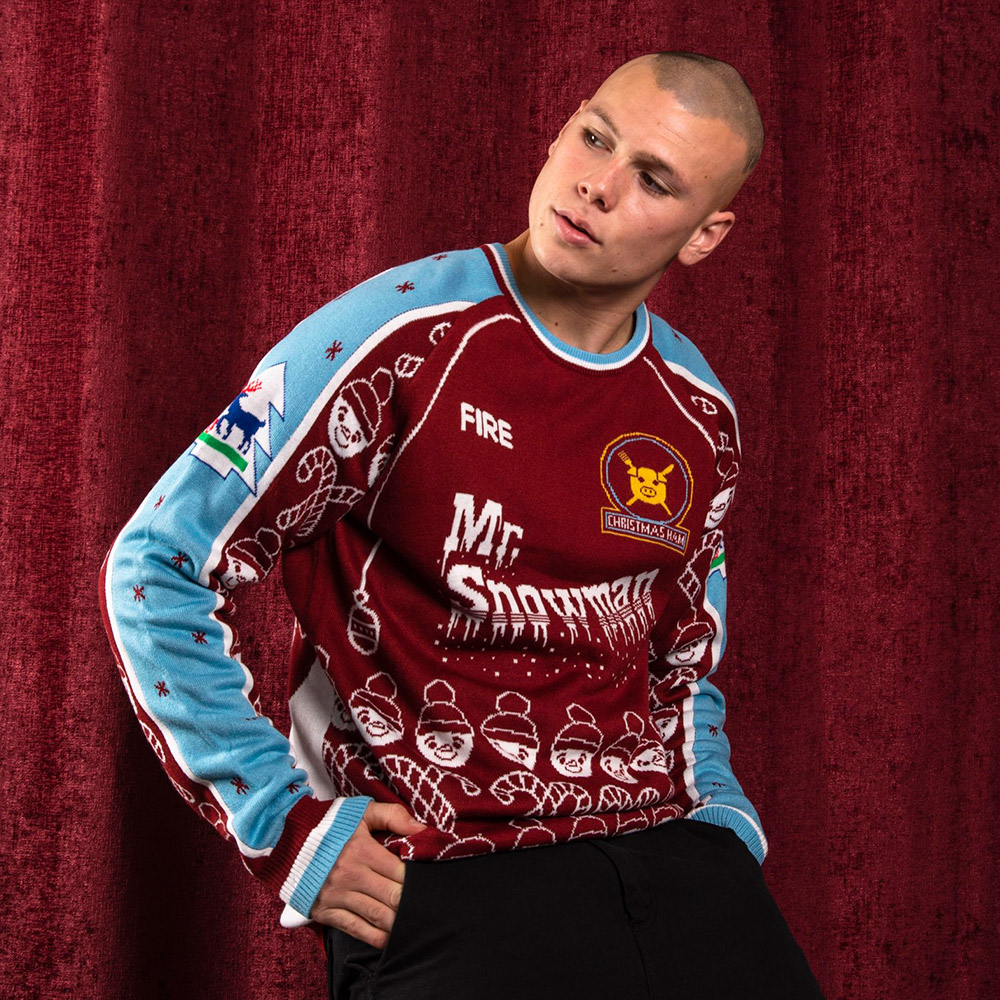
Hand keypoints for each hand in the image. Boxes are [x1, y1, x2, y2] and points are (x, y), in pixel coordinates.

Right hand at [310, 802, 426, 947]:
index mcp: (361, 849)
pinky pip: (355, 929)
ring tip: (414, 923)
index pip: (400, 872)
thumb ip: (394, 816)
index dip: (417, 880)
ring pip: (377, 916)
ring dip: (398, 923)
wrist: (287, 839)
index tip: (428, 883)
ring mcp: (336, 896)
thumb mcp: (362, 812)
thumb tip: (423, 830)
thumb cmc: (331, 825)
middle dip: (412, 904)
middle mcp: (350, 875)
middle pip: (392, 897)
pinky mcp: (325, 911)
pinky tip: (389, 938)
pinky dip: (375, 937)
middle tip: (427, 907)